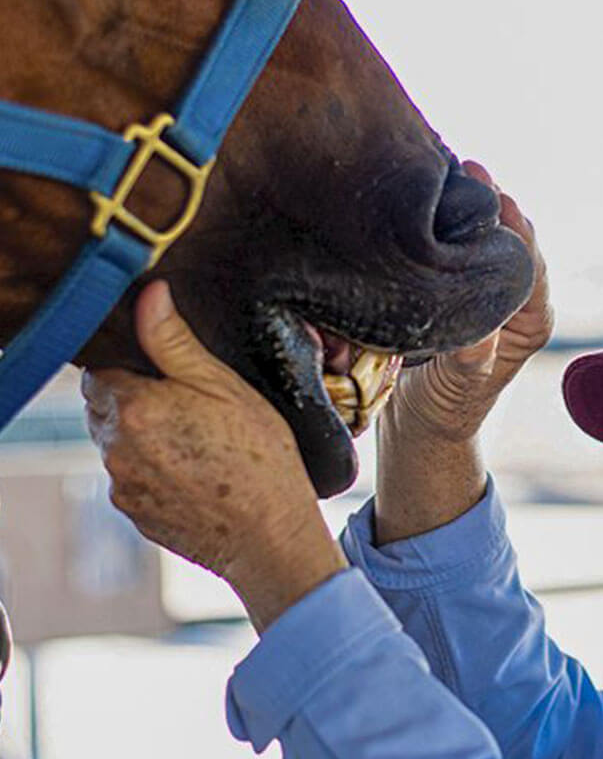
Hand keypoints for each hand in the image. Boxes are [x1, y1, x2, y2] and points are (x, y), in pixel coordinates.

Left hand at [83, 280, 347, 631]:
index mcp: (135, 408)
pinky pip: (132, 478)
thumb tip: (149, 296)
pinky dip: (155, 470)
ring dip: (145, 436)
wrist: (270, 537)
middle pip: (106, 408)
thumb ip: (175, 341)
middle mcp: (116, 449)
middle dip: (138, 400)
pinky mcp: (135, 514)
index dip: (136, 367)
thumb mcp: (226, 387)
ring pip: (119, 444)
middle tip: (193, 407)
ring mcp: (123, 486)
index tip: (171, 375)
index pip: (101, 370)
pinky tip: (197, 472)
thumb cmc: (261, 459)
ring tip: (200, 444)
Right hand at [390, 161, 553, 441]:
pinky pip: (458, 240)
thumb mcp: (460, 387)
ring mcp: (488, 284)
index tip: (499, 196)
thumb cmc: (445, 406)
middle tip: (468, 168)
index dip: (516, 229)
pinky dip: (447, 217)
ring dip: (469, 203)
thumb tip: (481, 329)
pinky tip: (428, 192)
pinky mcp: (460, 278)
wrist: (418, 415)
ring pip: (487, 233)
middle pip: (512, 239)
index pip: (531, 265)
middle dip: (492, 203)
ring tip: (448, 167)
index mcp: (532, 319)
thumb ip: (473, 361)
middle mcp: (517, 296)